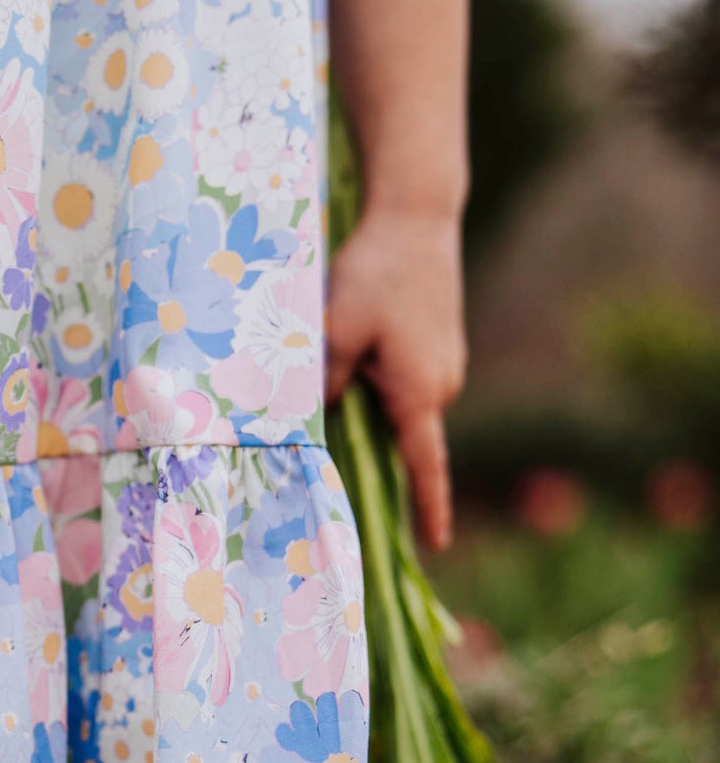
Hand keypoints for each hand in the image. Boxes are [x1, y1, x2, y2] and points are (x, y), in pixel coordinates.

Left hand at [325, 206, 466, 550]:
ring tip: (343, 342)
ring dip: (368, 391)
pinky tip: (362, 334)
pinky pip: (404, 376)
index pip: (425, 465)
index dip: (430, 507)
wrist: (417, 216)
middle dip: (366, 430)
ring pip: (397, 400)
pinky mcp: (438, 344)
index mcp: (420, 392)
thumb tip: (317, 418)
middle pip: (397, 431)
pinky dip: (379, 371)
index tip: (438, 546)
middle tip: (332, 396)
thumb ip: (326, 383)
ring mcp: (445, 364)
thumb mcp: (337, 330)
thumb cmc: (376, 273)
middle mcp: (442, 385)